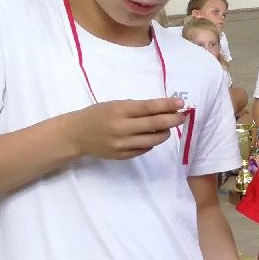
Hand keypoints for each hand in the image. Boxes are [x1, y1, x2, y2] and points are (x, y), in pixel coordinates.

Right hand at [68, 97, 188, 160]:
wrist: (76, 134)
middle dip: (173, 120)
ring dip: (165, 133)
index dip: (167, 106)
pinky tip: (150, 137)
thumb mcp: (115, 105)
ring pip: (153, 140)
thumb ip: (138, 108)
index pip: (148, 108)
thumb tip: (166, 109)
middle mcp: (121, 128)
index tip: (181, 103)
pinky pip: (144, 150)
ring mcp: (122, 144)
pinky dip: (151, 143)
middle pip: (155, 125)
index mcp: (119, 111)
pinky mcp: (122, 156)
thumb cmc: (98, 115)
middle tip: (182, 117)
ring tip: (167, 128)